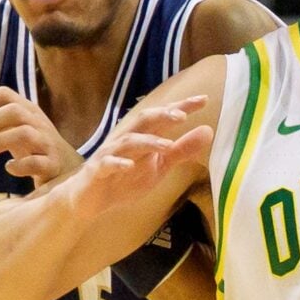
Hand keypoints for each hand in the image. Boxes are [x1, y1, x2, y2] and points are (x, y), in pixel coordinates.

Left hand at [0, 86, 79, 186]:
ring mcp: (47, 143)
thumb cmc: (33, 147)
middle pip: (14, 110)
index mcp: (27, 111)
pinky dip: (18, 166)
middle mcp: (38, 123)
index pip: (5, 93)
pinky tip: (9, 168)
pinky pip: (36, 163)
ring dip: (0, 141)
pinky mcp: (52, 165)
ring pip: (25, 133)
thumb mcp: (10, 133)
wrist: (67, 168)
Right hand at [65, 96, 211, 219]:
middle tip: (183, 115)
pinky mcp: (97, 171)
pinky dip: (118, 163)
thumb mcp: (159, 166)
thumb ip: (182, 149)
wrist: (90, 200)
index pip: (164, 117)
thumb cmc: (125, 179)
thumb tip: (209, 131)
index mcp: (143, 137)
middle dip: (162, 115)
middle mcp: (126, 140)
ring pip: (128, 141)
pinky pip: (107, 164)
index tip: (204, 99)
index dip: (182, 106)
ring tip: (166, 145)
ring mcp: (110, 154)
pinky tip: (129, 166)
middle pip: (144, 120)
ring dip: (147, 142)